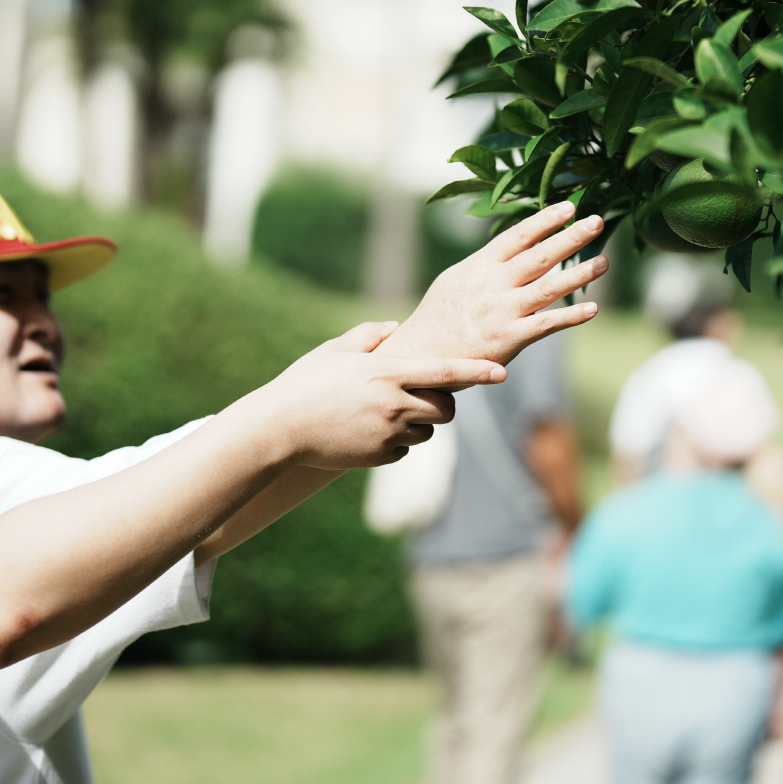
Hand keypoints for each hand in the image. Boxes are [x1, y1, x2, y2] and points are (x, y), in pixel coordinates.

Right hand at [232, 321, 504, 470]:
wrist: (279, 428)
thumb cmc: (305, 384)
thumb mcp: (335, 350)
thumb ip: (368, 335)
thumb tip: (393, 327)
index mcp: (387, 373)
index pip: (445, 371)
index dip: (477, 371)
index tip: (503, 373)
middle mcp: (393, 404)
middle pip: (446, 408)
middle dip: (443, 403)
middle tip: (423, 397)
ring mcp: (388, 433)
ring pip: (428, 431)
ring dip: (419, 423)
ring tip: (383, 414)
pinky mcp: (379, 457)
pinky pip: (405, 450)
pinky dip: (396, 443)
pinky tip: (367, 433)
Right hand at [380, 202, 607, 364]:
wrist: (420, 355)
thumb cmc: (438, 315)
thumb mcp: (456, 278)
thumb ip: (486, 263)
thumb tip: (510, 246)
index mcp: (481, 265)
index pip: (518, 235)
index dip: (545, 219)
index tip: (569, 206)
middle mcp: (494, 284)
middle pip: (540, 255)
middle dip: (571, 237)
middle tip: (598, 221)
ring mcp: (503, 311)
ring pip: (549, 287)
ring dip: (580, 273)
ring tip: (605, 261)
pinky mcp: (509, 339)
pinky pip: (546, 325)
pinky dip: (571, 316)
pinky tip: (593, 308)